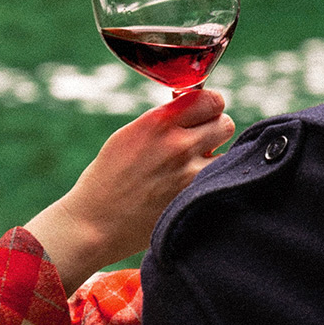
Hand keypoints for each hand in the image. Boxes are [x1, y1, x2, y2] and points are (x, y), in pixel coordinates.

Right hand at [23, 88, 234, 280]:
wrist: (95, 224)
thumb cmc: (108, 178)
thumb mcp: (129, 135)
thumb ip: (164, 120)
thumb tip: (194, 108)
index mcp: (158, 122)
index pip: (211, 100)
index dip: (209, 106)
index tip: (202, 113)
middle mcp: (177, 144)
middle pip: (224, 123)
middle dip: (214, 130)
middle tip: (199, 141)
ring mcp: (189, 174)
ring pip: (228, 153)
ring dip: (215, 157)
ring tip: (192, 167)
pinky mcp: (194, 199)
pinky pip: (219, 179)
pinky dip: (211, 180)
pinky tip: (191, 186)